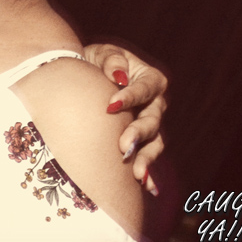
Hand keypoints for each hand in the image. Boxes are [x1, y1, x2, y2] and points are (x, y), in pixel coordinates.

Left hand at [84, 43, 166, 195]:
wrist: (86, 77)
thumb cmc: (95, 60)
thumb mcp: (101, 53)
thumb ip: (112, 61)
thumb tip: (119, 77)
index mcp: (150, 79)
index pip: (146, 88)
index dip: (131, 96)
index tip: (111, 105)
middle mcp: (155, 104)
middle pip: (152, 120)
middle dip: (138, 133)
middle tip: (123, 145)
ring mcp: (149, 124)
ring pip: (153, 142)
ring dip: (145, 158)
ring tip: (135, 173)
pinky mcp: (140, 141)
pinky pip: (147, 158)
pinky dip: (148, 173)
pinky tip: (147, 189)